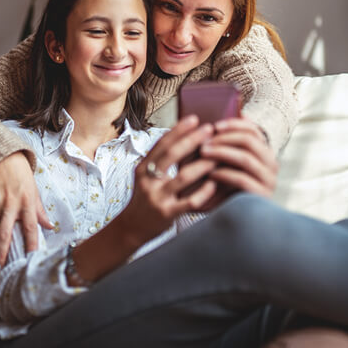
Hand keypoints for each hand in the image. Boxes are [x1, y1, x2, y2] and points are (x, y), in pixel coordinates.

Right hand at [0, 151, 52, 265]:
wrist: (1, 158)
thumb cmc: (20, 173)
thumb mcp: (34, 190)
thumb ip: (40, 211)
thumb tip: (49, 226)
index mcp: (26, 202)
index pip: (30, 227)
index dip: (31, 244)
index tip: (30, 257)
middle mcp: (10, 205)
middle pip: (5, 234)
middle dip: (2, 252)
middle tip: (0, 266)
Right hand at [117, 116, 217, 246]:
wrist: (131, 228)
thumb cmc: (145, 198)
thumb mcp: (145, 177)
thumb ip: (160, 161)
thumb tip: (182, 137)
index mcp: (143, 168)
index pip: (161, 144)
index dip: (178, 130)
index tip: (194, 118)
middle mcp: (148, 181)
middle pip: (171, 155)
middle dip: (192, 140)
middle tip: (209, 129)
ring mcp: (157, 197)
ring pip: (183, 177)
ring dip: (202, 165)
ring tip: (216, 157)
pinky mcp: (167, 214)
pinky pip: (189, 201)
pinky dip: (204, 192)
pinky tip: (214, 183)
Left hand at [200, 117, 277, 200]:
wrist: (233, 218)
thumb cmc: (226, 185)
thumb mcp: (226, 162)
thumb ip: (227, 143)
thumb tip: (232, 114)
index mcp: (264, 152)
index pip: (254, 130)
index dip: (234, 124)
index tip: (214, 125)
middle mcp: (271, 164)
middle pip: (250, 141)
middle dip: (224, 138)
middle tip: (204, 140)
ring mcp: (269, 180)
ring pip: (245, 158)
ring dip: (221, 152)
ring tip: (203, 152)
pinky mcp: (261, 196)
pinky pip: (242, 179)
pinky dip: (224, 173)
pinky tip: (210, 173)